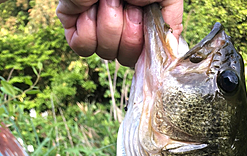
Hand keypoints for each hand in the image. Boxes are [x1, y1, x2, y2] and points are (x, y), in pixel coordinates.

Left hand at [56, 0, 182, 66]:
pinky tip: (89, 7)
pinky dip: (87, 28)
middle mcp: (119, 30)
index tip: (144, 20)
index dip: (144, 46)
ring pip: (105, 53)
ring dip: (109, 24)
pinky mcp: (74, 26)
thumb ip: (171, 22)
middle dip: (129, 31)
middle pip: (125, 59)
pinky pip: (83, 47)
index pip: (143, 57)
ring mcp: (96, 29)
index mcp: (141, 25)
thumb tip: (172, 51)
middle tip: (126, 1)